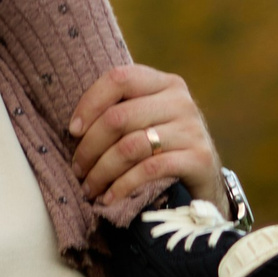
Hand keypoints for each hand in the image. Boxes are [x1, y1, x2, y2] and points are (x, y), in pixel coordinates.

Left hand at [68, 65, 227, 210]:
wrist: (205, 174)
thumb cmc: (162, 144)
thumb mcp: (146, 118)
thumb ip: (120, 110)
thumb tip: (73, 128)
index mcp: (164, 83)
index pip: (119, 79)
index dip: (89, 103)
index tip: (73, 131)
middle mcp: (180, 101)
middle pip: (118, 118)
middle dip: (89, 148)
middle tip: (77, 169)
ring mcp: (192, 129)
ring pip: (130, 147)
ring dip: (101, 172)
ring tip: (89, 187)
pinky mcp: (199, 158)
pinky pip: (149, 170)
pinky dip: (122, 186)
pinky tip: (109, 198)